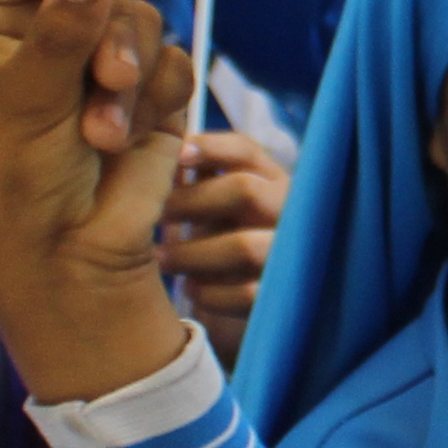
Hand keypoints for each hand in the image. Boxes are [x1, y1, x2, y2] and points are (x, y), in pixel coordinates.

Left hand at [0, 0, 198, 405]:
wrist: (68, 251)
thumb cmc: (21, 178)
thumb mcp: (27, 99)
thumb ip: (61, 30)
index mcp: (2, 14)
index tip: (64, 2)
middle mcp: (54, 23)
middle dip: (112, 28)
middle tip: (105, 78)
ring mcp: (106, 54)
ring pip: (147, 17)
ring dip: (132, 77)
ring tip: (102, 134)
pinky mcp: (153, 89)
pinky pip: (176, 62)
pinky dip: (157, 102)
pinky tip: (125, 141)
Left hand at [159, 126, 291, 368]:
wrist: (254, 300)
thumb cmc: (225, 239)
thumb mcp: (216, 204)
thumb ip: (196, 176)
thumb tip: (156, 147)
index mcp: (272, 181)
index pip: (245, 150)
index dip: (208, 148)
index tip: (174, 155)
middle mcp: (291, 213)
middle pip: (245, 190)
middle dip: (191, 202)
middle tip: (156, 215)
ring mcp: (291, 256)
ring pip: (244, 246)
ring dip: (192, 253)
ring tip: (160, 258)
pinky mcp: (281, 298)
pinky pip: (242, 293)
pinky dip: (207, 292)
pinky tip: (189, 288)